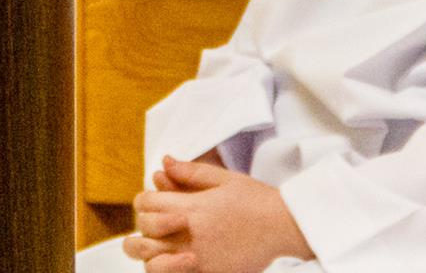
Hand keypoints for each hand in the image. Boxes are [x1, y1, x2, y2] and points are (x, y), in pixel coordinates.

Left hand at [122, 155, 310, 272]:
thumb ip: (189, 172)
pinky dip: (172, 271)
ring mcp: (200, 260)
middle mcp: (190, 235)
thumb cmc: (255, 199)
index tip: (154, 201)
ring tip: (158, 250)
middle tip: (153, 227)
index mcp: (191, 207)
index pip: (146, 204)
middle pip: (144, 236)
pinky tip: (178, 263)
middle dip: (142, 229)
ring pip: (154, 266)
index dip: (144, 201)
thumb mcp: (222, 177)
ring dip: (151, 257)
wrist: (283, 226)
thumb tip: (163, 162)